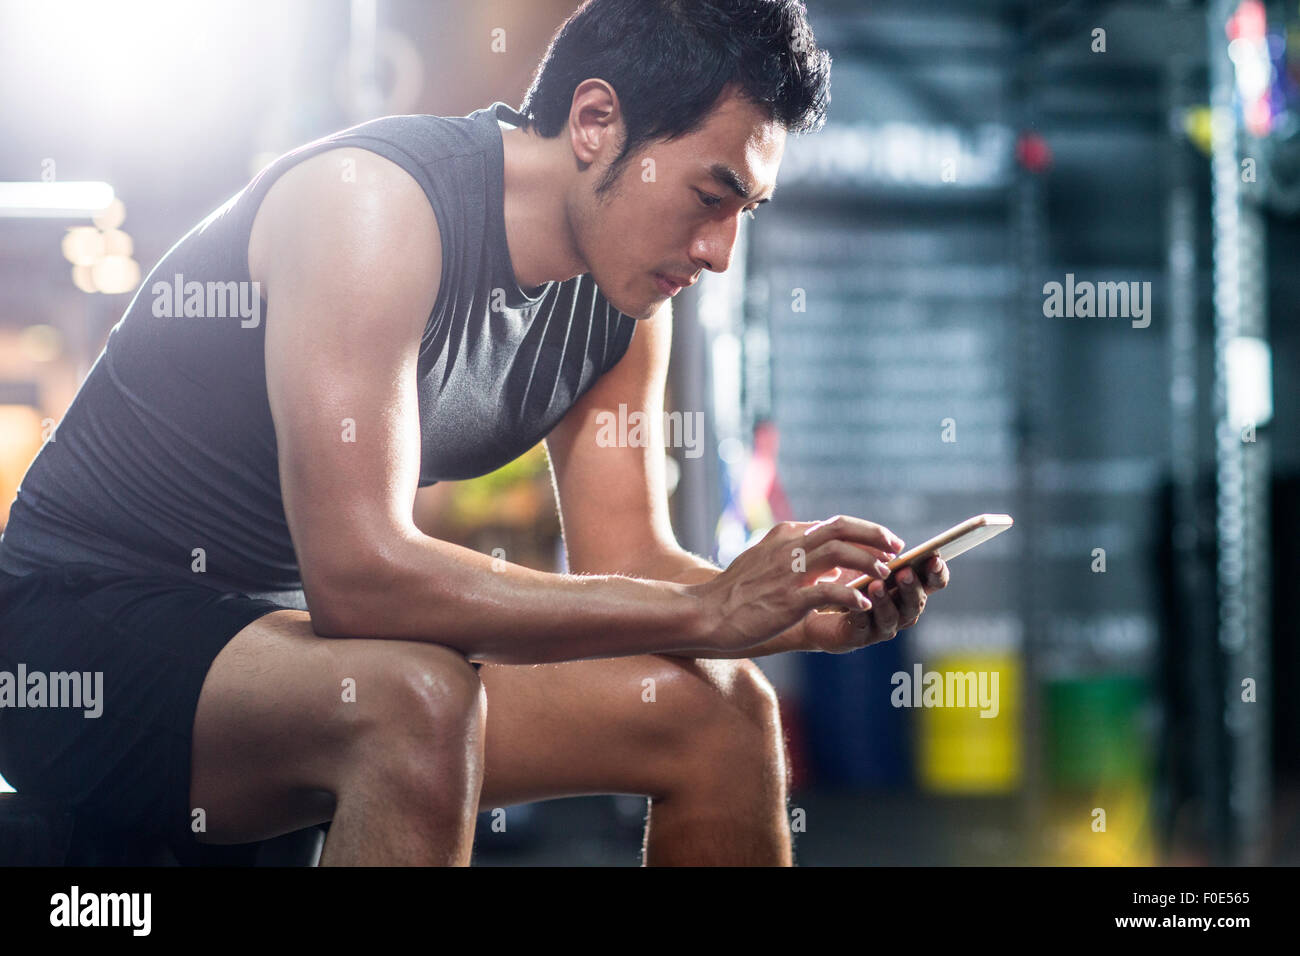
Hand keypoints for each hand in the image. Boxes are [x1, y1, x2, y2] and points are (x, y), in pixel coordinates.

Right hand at [688, 515, 904, 653]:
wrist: (705, 613)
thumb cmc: (736, 593)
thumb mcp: (765, 563)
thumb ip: (798, 559)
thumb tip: (834, 569)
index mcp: (785, 536)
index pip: (834, 524)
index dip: (865, 531)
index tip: (885, 542)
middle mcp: (789, 547)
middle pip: (842, 529)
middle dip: (874, 537)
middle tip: (897, 549)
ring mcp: (788, 572)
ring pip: (840, 555)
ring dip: (868, 563)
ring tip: (886, 575)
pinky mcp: (788, 599)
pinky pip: (829, 593)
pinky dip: (851, 596)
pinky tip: (863, 604)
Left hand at [797, 555, 948, 653]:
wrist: (817, 602)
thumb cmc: (847, 577)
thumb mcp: (865, 559)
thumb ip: (881, 553)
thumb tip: (894, 545)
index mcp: (909, 588)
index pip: (934, 581)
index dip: (938, 572)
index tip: (933, 558)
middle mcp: (901, 610)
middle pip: (916, 602)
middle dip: (911, 587)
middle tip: (904, 572)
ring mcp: (881, 626)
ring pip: (892, 617)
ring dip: (886, 600)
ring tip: (876, 585)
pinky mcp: (858, 636)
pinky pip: (863, 626)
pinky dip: (862, 614)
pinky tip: (857, 603)